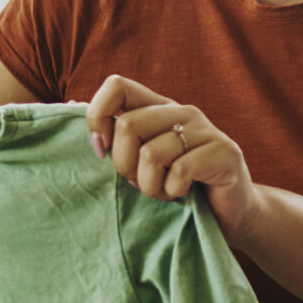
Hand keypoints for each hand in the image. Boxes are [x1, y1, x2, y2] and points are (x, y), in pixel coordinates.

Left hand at [87, 74, 258, 235]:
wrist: (231, 216)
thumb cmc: (178, 189)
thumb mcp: (139, 161)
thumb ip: (113, 135)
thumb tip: (70, 102)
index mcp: (158, 108)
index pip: (117, 86)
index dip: (99, 117)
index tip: (101, 150)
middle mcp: (182, 111)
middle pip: (128, 125)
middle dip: (124, 166)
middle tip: (140, 183)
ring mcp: (206, 130)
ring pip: (152, 154)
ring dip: (150, 186)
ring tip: (164, 192)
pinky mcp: (226, 153)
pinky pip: (180, 172)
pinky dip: (173, 192)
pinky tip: (184, 195)